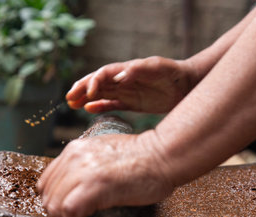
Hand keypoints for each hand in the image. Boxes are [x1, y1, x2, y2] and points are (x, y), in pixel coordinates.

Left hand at [36, 132, 173, 216]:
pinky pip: (70, 214)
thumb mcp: (108, 153)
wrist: (164, 155)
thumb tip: (85, 186)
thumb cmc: (147, 158)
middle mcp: (74, 157)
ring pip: (55, 208)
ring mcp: (82, 171)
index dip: (53, 203)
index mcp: (76, 149)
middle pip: (49, 196)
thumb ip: (91, 163)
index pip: (48, 181)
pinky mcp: (93, 186)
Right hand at [66, 56, 195, 112]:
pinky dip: (100, 107)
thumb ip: (137, 70)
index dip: (93, 82)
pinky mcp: (132, 102)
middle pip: (97, 83)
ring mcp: (127, 91)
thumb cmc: (173, 73)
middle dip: (82, 89)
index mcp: (127, 69)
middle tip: (68, 97)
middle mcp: (123, 80)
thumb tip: (118, 76)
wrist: (186, 85)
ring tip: (72, 104)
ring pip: (101, 94)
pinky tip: (89, 110)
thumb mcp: (157, 68)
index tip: (87, 93)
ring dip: (86, 98)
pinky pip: (112, 104)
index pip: (104, 74)